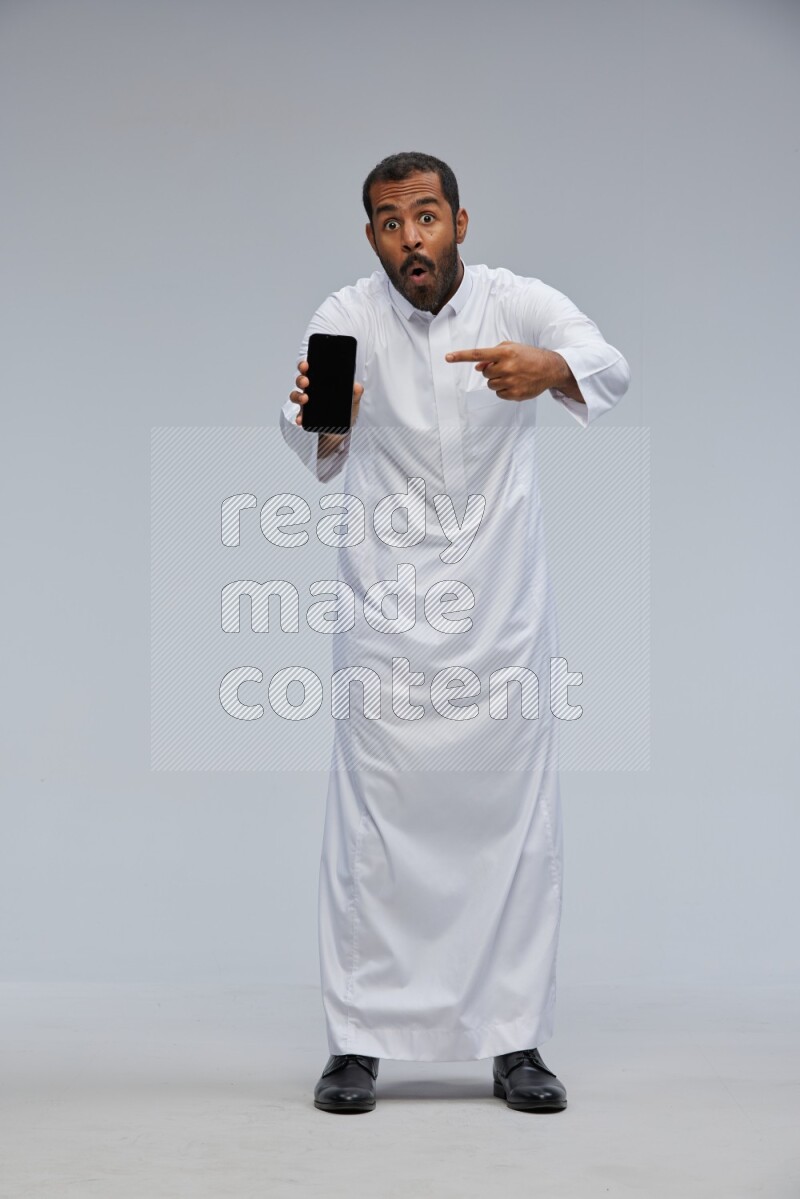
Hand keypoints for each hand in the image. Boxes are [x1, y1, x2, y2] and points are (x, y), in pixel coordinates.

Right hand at [290, 359, 363, 428]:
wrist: (340, 429)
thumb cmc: (344, 411)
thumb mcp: (352, 400)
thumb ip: (356, 393)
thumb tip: (357, 386)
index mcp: (320, 383)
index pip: (310, 370)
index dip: (305, 366)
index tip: (306, 365)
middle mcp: (311, 391)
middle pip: (301, 380)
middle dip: (301, 379)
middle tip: (306, 382)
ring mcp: (306, 403)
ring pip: (296, 395)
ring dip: (298, 396)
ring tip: (305, 399)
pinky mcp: (305, 416)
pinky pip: (300, 415)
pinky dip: (299, 417)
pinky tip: (301, 419)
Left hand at [445, 341, 571, 400]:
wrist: (551, 368)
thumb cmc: (529, 356)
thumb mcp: (512, 348)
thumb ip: (492, 355)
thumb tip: (477, 367)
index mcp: (505, 352)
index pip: (478, 354)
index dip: (461, 356)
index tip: (448, 357)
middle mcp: (507, 366)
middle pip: (485, 373)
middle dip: (492, 371)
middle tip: (507, 368)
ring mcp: (511, 381)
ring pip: (490, 385)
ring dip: (497, 381)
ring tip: (513, 375)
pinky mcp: (515, 394)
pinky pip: (499, 394)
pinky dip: (504, 390)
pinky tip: (516, 384)